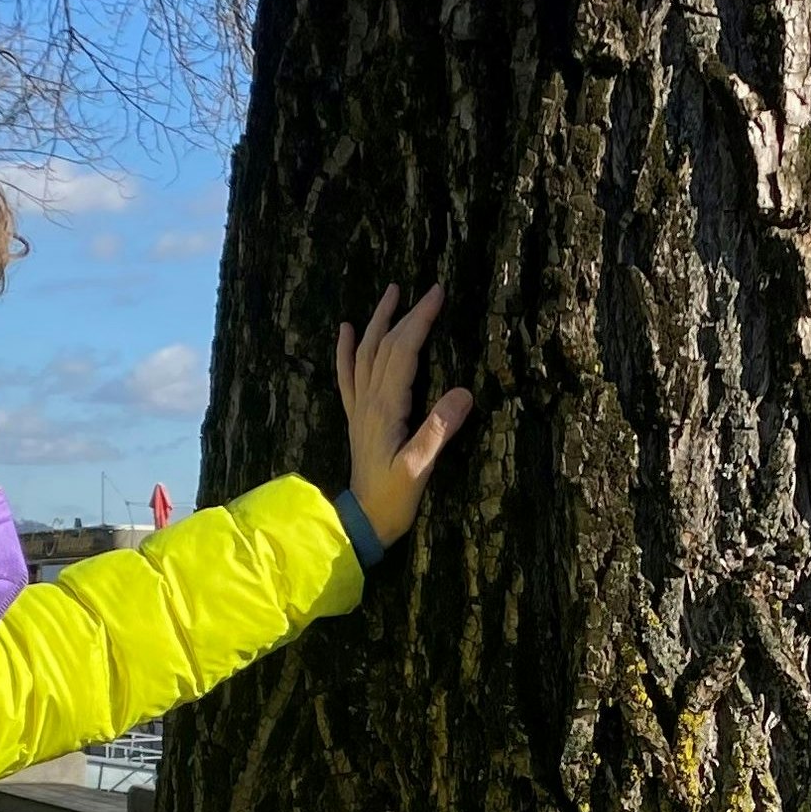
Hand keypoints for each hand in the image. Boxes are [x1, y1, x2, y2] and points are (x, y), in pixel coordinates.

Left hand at [336, 282, 474, 552]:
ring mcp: (360, 407)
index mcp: (386, 407)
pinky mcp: (358, 418)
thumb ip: (438, 430)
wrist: (363, 521)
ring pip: (366, 353)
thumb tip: (463, 393)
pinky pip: (348, 376)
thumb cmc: (393, 498)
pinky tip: (347, 330)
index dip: (419, 321)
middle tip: (428, 290)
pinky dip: (346, 350)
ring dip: (378, 320)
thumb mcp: (420, 468)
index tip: (437, 295)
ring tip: (391, 292)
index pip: (403, 352)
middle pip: (385, 346)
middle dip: (406, 314)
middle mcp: (369, 400)